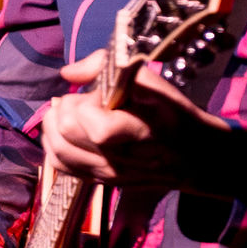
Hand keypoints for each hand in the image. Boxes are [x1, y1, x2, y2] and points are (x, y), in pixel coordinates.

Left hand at [44, 50, 228, 192]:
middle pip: (66, 134)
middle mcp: (119, 159)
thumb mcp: (152, 81)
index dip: (86, 101)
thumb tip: (68, 74)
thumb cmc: (172, 113)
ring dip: (54, 126)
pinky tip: (66, 132)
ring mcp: (107, 173)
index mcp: (138, 131)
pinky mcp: (99, 180)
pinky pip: (60, 165)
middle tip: (81, 100)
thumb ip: (107, 67)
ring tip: (69, 112)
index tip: (99, 94)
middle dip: (66, 108)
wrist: (192, 154)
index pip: (93, 124)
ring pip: (56, 151)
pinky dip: (55, 145)